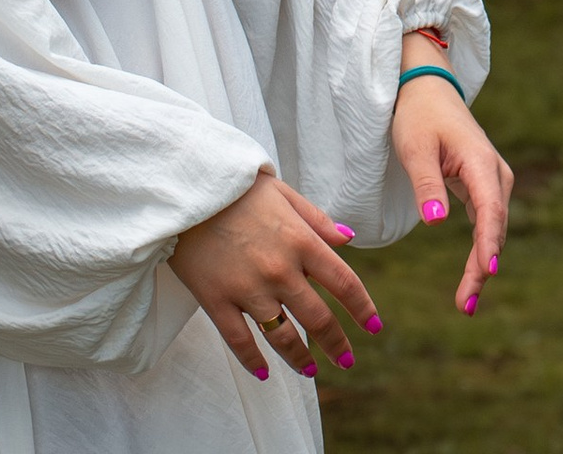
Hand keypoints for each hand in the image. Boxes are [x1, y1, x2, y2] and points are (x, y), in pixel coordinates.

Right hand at [170, 170, 376, 383]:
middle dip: (336, 343)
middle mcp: (280, 270)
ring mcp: (248, 289)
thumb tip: (348, 238)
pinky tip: (264, 372)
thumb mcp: (285, 194)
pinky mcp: (217, 302)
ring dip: (300, 358)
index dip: (362, 308)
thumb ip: (317, 220)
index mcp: (301, 240)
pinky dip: (254, 361)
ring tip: (311, 371)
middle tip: (346, 360)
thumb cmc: (239, 190)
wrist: (187, 192)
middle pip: (317, 318)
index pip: (343, 282)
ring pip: (282, 336)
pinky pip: (240, 341)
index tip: (374, 326)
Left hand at [390, 72, 513, 319]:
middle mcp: (494, 172)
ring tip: (467, 301)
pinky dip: (480, 248)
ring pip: (493, 227)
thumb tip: (435, 223)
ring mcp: (491, 178)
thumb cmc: (418, 116)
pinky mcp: (482, 184)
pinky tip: (474, 272)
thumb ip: (426, 185)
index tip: (485, 274)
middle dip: (482, 266)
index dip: (487, 244)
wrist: (425, 89)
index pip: (489, 210)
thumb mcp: (415, 148)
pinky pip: (486, 221)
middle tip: (465, 306)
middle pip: (494, 226)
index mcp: (480, 161)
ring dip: (482, 262)